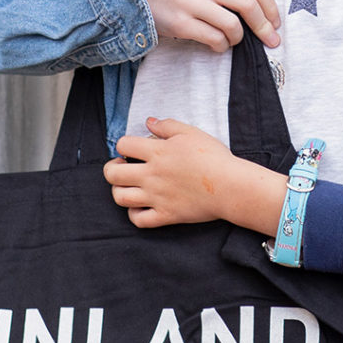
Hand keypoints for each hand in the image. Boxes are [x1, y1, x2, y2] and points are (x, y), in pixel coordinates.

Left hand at [105, 117, 286, 231]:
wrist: (230, 186)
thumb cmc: (214, 157)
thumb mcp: (191, 133)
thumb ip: (167, 126)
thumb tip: (149, 122)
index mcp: (157, 152)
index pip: (123, 145)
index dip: (123, 145)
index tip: (132, 150)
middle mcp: (152, 175)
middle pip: (112, 174)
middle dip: (112, 169)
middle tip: (123, 168)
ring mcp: (156, 197)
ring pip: (120, 198)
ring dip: (119, 191)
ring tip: (130, 186)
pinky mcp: (166, 215)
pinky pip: (138, 220)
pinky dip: (134, 214)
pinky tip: (141, 206)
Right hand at [134, 0, 281, 50]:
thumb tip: (258, 8)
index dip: (270, 5)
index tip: (275, 22)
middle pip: (248, 4)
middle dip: (264, 26)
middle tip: (270, 40)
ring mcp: (191, 3)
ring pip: (232, 26)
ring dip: (238, 38)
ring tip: (231, 39)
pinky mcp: (180, 23)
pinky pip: (214, 39)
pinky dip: (221, 46)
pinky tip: (216, 44)